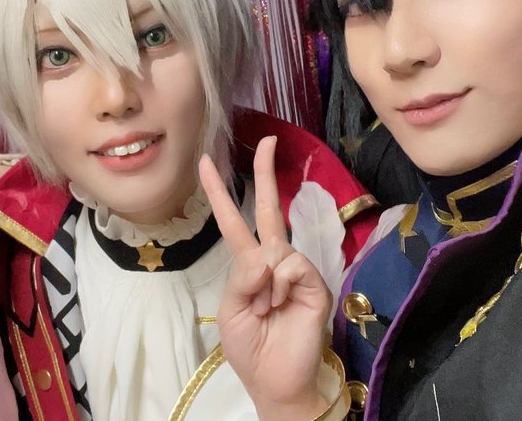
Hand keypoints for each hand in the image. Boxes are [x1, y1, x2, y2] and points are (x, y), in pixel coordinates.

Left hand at [200, 136, 330, 418]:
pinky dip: (279, 286)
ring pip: (275, 248)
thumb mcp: (231, 309)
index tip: (205, 162)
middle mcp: (275, 261)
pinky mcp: (316, 282)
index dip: (220, 193)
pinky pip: (291, 265)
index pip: (235, 222)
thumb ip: (241, 276)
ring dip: (262, 281)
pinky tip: (280, 306)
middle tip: (266, 139)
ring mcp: (297, 270)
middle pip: (270, 208)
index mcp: (249, 267)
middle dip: (265, 173)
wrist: (276, 381)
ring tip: (265, 310)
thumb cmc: (251, 349)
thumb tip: (267, 256)